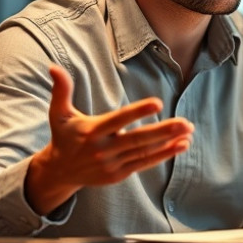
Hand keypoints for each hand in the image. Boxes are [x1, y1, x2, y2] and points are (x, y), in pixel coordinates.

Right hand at [25, 64, 193, 214]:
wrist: (60, 171)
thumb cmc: (64, 136)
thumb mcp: (58, 114)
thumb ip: (61, 90)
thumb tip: (54, 67)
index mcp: (93, 131)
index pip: (118, 119)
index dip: (137, 112)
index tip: (157, 103)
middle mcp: (104, 149)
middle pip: (137, 139)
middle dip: (163, 131)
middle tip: (185, 122)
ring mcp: (113, 164)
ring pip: (144, 152)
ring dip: (169, 143)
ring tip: (188, 132)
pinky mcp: (120, 174)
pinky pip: (145, 163)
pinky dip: (164, 155)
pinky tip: (181, 146)